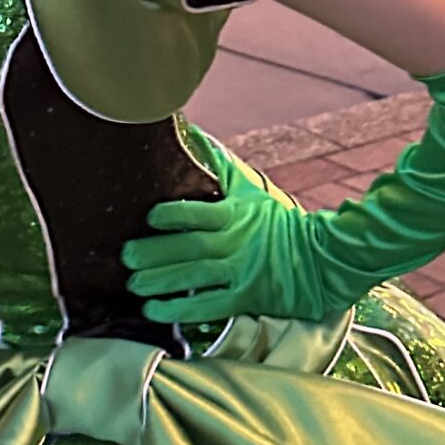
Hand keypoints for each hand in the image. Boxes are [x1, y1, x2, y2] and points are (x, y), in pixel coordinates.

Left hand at [121, 169, 321, 325]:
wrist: (318, 259)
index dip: (173, 214)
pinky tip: (154, 310)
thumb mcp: (250, 191)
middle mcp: (236, 243)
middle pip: (190, 247)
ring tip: (133, 284)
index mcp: (235, 214)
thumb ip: (219, 166)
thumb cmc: (276, 222)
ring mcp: (241, 272)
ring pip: (195, 277)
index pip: (199, 212)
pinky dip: (180, 310)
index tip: (149, 216)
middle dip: (155, 253)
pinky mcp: (245, 300)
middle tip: (126, 256)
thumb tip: (192, 133)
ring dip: (161, 282)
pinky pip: (208, 306)